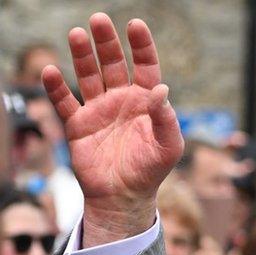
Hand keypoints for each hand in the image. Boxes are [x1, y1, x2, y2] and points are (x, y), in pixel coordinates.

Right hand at [42, 13, 183, 246]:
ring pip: (88, 76)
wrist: (125, 197)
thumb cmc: (152, 171)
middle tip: (98, 19)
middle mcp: (121, 100)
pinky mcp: (78, 125)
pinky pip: (64, 102)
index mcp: (146, 101)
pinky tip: (51, 71)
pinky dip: (56, 87)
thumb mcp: (169, 146)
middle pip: (113, 64)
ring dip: (82, 55)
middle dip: (106, 42)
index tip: (136, 24)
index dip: (141, 46)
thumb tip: (161, 90)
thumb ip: (167, 118)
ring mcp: (98, 110)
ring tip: (76, 34)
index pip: (145, 66)